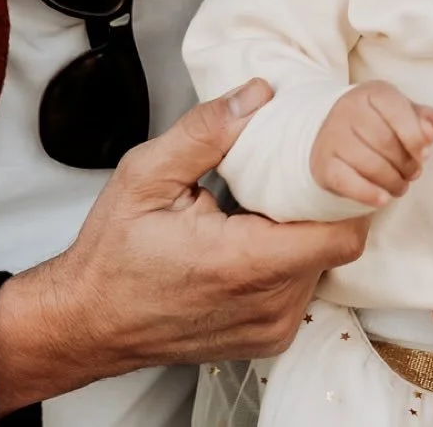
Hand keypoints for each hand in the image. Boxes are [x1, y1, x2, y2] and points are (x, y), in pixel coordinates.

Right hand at [0, 79, 368, 413]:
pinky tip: (256, 237)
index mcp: (244, 263)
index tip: (328, 161)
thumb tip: (257, 94)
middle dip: (321, 203)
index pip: (341, 232)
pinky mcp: (267, 338)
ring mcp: (270, 328)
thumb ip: (207, 130)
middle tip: (292, 173)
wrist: (86, 323)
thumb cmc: (112, 256)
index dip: (346, 192)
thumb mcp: (146, 174)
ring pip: (323, 264)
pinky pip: (303, 287)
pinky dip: (290, 258)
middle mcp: (267, 305)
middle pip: (335, 242)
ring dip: (304, 230)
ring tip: (266, 204)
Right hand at [310, 80, 432, 206]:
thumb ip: (426, 119)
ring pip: (370, 165)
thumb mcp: (405, 113)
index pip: (397, 111)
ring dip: (393, 181)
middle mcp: (348, 109)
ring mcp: (333, 135)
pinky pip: (347, 182)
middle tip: (413, 173)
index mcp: (373, 92)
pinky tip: (383, 199)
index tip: (425, 155)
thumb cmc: (380, 123)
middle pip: (385, 142)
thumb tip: (430, 133)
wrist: (335, 133)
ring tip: (400, 185)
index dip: (415, 137)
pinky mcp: (323, 163)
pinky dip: (369, 194)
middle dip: (406, 164)